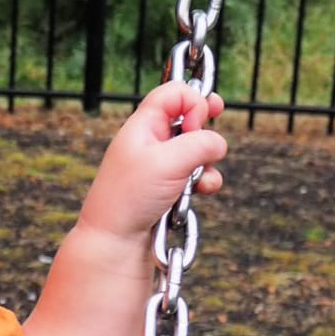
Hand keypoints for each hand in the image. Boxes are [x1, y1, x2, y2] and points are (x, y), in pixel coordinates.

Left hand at [78, 82, 226, 244]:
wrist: (115, 243)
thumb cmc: (131, 198)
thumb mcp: (168, 161)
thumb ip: (201, 142)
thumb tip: (219, 142)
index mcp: (142, 126)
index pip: (174, 92)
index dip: (193, 100)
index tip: (197, 123)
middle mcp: (151, 142)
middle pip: (188, 116)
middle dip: (206, 125)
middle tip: (213, 123)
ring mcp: (161, 165)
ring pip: (198, 149)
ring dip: (208, 160)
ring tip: (198, 177)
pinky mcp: (169, 187)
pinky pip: (198, 175)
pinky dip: (205, 181)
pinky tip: (201, 192)